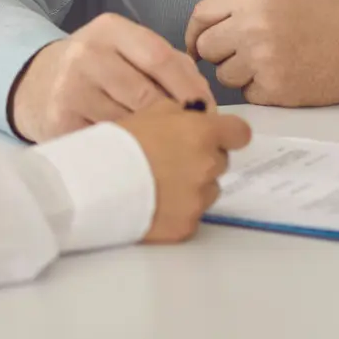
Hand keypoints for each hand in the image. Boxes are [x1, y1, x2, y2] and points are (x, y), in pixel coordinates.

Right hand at [9, 14, 213, 142]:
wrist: (38, 84)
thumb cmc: (98, 69)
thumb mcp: (127, 51)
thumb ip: (170, 67)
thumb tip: (207, 108)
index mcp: (110, 30)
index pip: (160, 57)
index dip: (190, 89)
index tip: (208, 114)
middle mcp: (87, 54)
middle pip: (147, 96)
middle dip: (176, 123)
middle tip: (194, 142)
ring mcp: (70, 88)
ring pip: (130, 125)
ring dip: (154, 143)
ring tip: (165, 152)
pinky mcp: (61, 121)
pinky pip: (108, 144)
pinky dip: (127, 154)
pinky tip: (134, 157)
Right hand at [118, 100, 251, 242]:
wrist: (98, 183)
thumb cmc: (122, 141)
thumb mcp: (150, 112)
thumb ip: (179, 114)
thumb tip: (193, 117)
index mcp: (202, 134)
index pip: (240, 132)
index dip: (229, 133)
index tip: (217, 135)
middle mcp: (208, 166)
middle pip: (220, 161)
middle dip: (202, 158)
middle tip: (171, 158)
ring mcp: (200, 199)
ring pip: (207, 189)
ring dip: (192, 185)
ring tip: (160, 182)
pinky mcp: (188, 226)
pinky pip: (191, 214)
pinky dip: (178, 208)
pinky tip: (154, 201)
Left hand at [184, 0, 338, 106]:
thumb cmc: (322, 14)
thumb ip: (239, 2)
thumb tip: (204, 25)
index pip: (201, 15)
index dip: (194, 31)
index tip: (196, 42)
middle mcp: (252, 27)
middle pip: (206, 47)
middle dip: (218, 52)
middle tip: (239, 52)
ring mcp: (263, 61)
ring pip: (224, 75)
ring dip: (238, 73)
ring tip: (267, 62)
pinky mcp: (276, 90)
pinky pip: (247, 94)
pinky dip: (259, 90)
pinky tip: (281, 76)